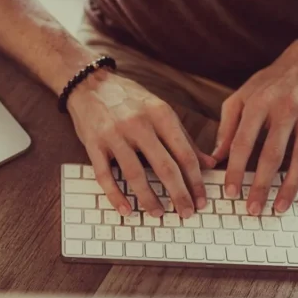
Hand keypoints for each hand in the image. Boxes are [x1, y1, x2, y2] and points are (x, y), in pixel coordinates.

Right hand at [67, 70, 215, 218]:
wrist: (88, 82)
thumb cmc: (128, 98)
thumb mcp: (159, 110)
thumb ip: (183, 137)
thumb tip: (209, 163)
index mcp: (160, 114)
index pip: (184, 153)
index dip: (195, 181)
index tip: (201, 199)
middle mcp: (138, 124)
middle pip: (164, 167)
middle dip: (179, 194)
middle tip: (186, 213)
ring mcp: (114, 134)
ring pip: (135, 174)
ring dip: (149, 199)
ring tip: (158, 214)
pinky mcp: (93, 144)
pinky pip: (105, 175)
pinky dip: (115, 195)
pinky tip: (126, 209)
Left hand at [212, 42, 297, 214]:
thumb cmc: (268, 84)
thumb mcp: (241, 97)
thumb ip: (227, 126)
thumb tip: (216, 157)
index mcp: (259, 102)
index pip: (243, 141)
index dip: (235, 169)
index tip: (230, 192)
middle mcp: (286, 108)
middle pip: (273, 153)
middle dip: (262, 185)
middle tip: (254, 209)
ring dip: (291, 186)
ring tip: (279, 208)